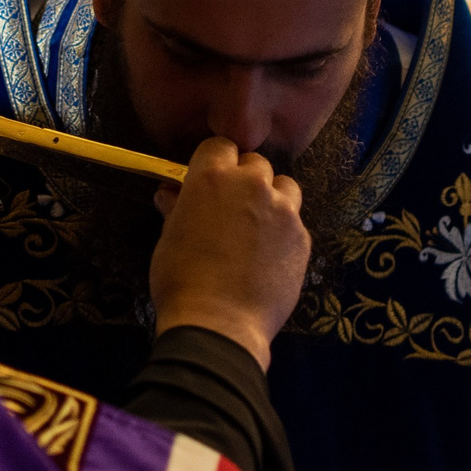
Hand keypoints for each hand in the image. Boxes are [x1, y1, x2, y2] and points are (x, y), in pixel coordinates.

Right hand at [146, 138, 308, 370]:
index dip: (215, 163)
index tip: (210, 181)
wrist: (220, 324)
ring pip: (285, 187)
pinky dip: (284, 232)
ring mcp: (283, 211)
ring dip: (272, 198)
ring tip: (258, 226)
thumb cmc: (181, 280)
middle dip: (245, 179)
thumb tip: (169, 194)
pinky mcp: (302, 238)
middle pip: (256, 164)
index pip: (220, 146)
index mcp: (212, 178)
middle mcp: (252, 185)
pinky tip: (270, 257)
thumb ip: (177, 209)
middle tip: (232, 207)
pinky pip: (295, 223)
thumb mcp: (168, 239)